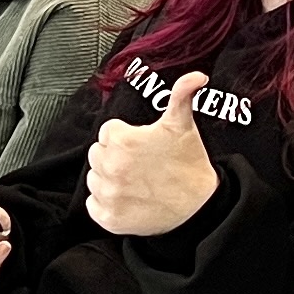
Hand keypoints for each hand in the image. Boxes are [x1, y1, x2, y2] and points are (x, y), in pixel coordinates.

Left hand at [86, 73, 218, 239]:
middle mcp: (111, 167)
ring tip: (136, 181)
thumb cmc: (189, 164)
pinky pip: (94, 205)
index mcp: (122, 140)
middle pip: (97, 154)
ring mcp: (109, 194)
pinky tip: (129, 198)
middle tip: (140, 164)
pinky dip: (107, 203)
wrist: (199, 207)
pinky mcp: (108, 218)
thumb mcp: (182, 125)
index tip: (141, 146)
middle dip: (115, 156)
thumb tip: (196, 75)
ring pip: (94, 178)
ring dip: (110, 179)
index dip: (125, 137)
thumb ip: (182, 94)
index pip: (107, 132)